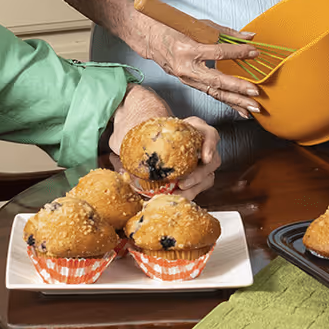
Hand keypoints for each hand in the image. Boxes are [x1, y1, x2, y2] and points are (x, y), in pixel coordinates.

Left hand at [108, 90, 222, 200]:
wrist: (146, 140)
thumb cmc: (144, 133)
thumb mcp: (139, 134)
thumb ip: (132, 143)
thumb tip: (116, 160)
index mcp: (193, 130)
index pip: (210, 134)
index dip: (210, 144)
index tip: (203, 157)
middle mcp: (200, 146)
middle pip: (213, 160)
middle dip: (200, 174)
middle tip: (182, 183)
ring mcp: (200, 163)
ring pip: (208, 177)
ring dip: (195, 188)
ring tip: (177, 194)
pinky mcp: (195, 178)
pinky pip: (198, 188)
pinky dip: (188, 194)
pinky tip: (174, 198)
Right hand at [134, 18, 261, 116]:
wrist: (150, 39)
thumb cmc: (173, 28)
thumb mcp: (199, 25)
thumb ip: (226, 32)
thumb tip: (250, 37)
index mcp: (188, 49)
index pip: (218, 52)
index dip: (238, 52)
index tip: (255, 52)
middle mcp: (186, 68)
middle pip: (216, 81)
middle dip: (237, 88)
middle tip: (255, 93)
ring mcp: (187, 78)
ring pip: (214, 93)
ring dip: (235, 101)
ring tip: (253, 107)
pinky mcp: (190, 84)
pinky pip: (211, 94)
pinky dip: (227, 102)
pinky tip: (241, 109)